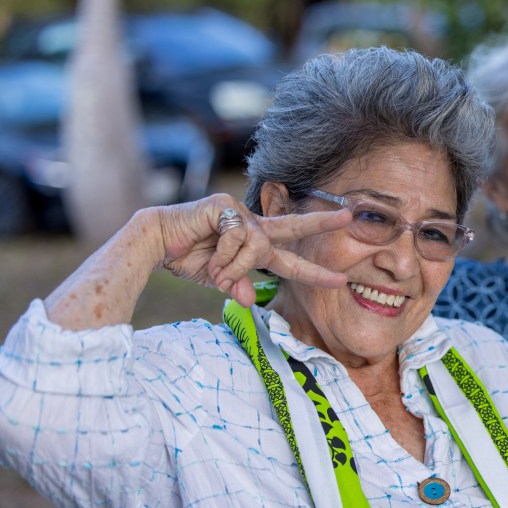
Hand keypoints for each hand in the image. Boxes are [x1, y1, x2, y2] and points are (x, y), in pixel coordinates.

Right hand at [158, 194, 351, 306]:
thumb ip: (237, 286)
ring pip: (257, 247)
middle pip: (295, 226)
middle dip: (323, 222)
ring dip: (234, 265)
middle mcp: (253, 227)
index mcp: (256, 246)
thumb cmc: (187, 258)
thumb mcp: (218, 279)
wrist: (156, 242)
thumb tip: (250, 301)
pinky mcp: (224, 205)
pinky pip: (236, 237)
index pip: (291, 261)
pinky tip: (205, 250)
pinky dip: (222, 253)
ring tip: (214, 269)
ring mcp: (240, 214)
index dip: (315, 272)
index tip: (342, 279)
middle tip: (350, 215)